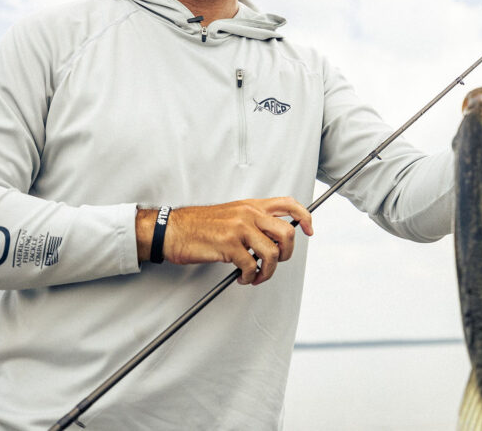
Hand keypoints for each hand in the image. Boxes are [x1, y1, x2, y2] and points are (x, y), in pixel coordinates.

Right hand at [136, 197, 312, 284]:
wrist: (173, 230)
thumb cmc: (200, 226)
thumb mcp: (232, 214)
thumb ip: (254, 221)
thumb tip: (274, 238)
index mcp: (251, 205)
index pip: (288, 204)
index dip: (305, 217)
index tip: (309, 230)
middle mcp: (248, 214)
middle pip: (287, 232)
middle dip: (286, 254)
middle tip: (275, 262)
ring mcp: (239, 229)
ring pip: (272, 253)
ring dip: (268, 271)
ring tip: (257, 276)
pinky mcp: (228, 245)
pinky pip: (252, 266)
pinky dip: (250, 277)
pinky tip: (242, 278)